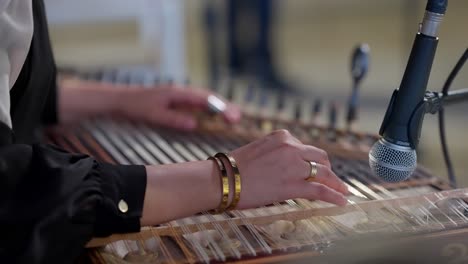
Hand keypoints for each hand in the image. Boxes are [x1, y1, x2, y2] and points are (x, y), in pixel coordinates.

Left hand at [120, 85, 240, 129]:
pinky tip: (215, 116)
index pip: (205, 99)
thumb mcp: (153, 115)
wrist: (121, 99)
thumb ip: (173, 119)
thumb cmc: (136, 106)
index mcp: (178, 93)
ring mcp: (181, 96)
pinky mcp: (178, 102)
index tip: (232, 117)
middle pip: (209, 98)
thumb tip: (194, 124)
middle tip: (238, 118)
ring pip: (205, 100)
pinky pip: (198, 104)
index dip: (220, 107)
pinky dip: (210, 109)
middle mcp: (182, 92)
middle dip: (225, 107)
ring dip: (219, 107)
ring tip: (234, 117)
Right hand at [230, 130, 347, 208]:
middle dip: (327, 170)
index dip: (314, 160)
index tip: (318, 168)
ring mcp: (294, 166)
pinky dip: (334, 195)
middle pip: (320, 158)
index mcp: (282, 137)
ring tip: (342, 191)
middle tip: (331, 180)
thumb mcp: (258, 150)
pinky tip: (341, 200)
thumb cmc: (233, 168)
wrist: (221, 179)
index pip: (306, 148)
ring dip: (336, 183)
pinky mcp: (293, 185)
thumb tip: (286, 167)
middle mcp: (291, 147)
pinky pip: (320, 190)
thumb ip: (276, 154)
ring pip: (324, 173)